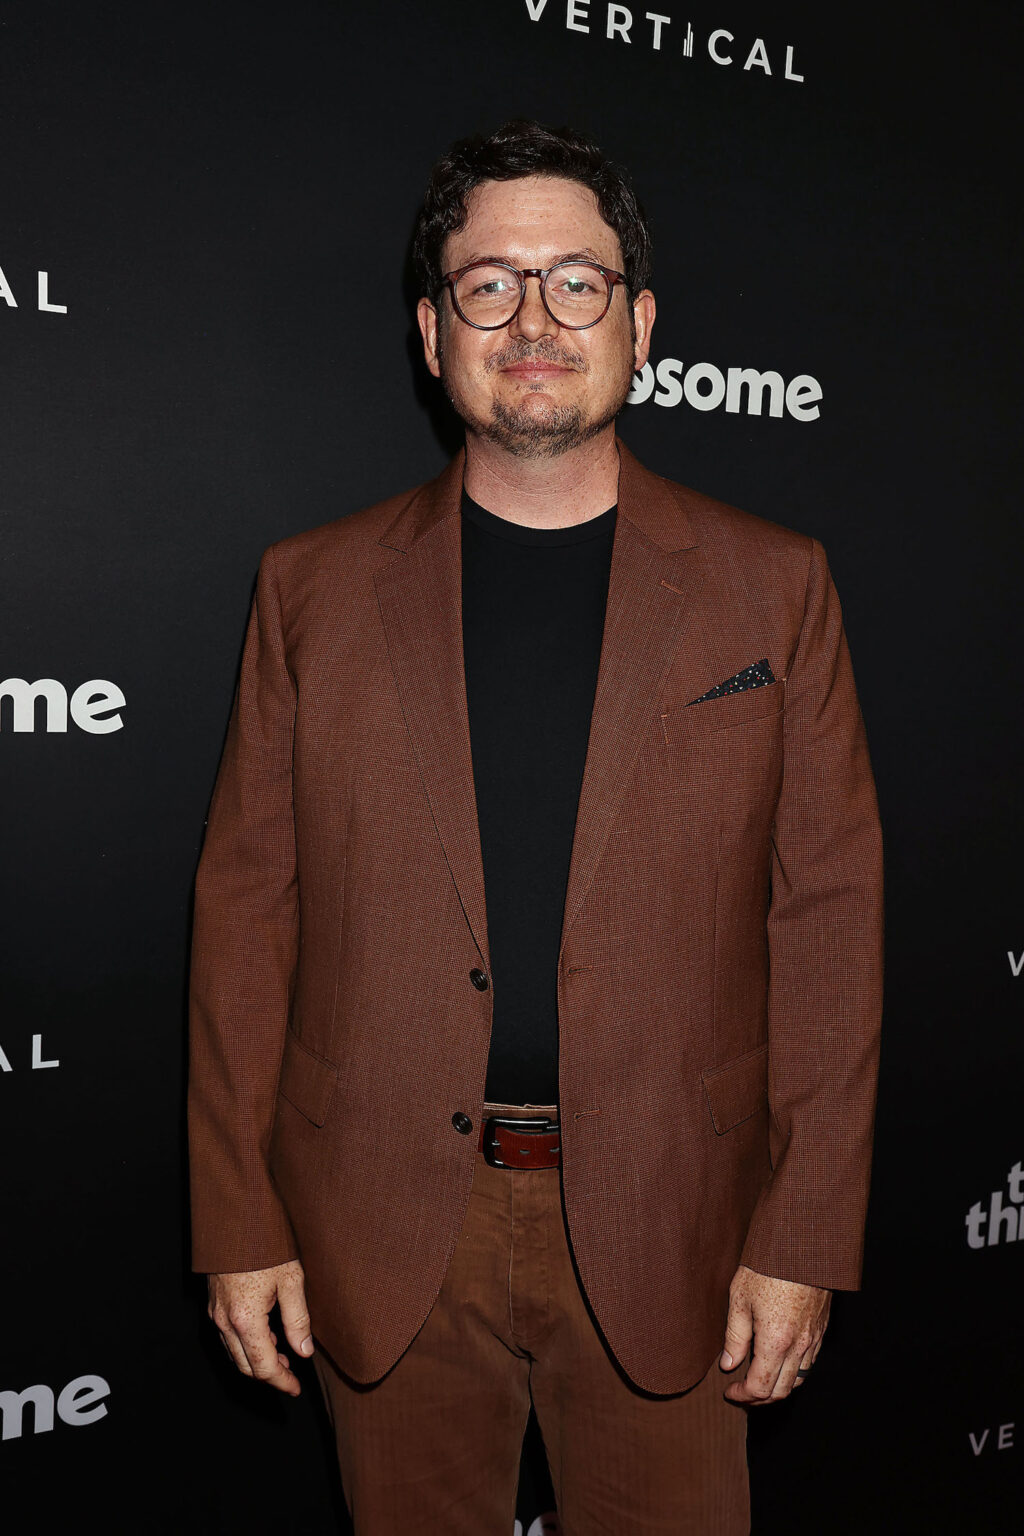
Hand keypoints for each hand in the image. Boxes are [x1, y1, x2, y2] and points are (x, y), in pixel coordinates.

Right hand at [207, 1258, 313, 1395]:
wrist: (234, 1218)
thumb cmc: (265, 1245)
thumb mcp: (291, 1280)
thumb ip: (298, 1320)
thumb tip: (304, 1352)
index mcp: (245, 1320)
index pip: (263, 1367)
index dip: (281, 1382)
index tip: (296, 1389)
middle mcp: (225, 1321)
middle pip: (246, 1366)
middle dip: (269, 1375)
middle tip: (292, 1376)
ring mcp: (215, 1313)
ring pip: (234, 1353)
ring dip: (257, 1361)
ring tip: (283, 1357)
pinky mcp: (213, 1304)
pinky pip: (227, 1337)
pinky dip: (246, 1345)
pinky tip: (264, 1336)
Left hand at [718, 1263, 830, 1404]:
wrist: (803, 1244)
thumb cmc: (768, 1266)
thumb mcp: (740, 1297)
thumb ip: (734, 1336)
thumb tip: (728, 1364)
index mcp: (776, 1341)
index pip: (760, 1388)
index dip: (743, 1396)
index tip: (729, 1391)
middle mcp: (799, 1346)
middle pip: (781, 1392)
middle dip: (759, 1399)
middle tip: (741, 1392)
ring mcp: (814, 1339)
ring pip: (798, 1381)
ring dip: (777, 1388)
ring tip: (759, 1381)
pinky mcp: (821, 1329)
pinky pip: (809, 1364)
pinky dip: (793, 1373)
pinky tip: (779, 1362)